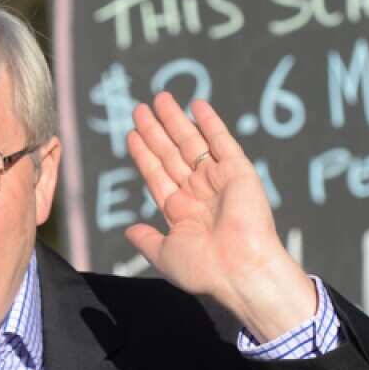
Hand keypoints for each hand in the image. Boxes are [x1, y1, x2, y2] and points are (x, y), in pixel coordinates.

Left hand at [127, 92, 315, 340]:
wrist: (239, 270)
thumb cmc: (203, 269)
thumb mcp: (165, 254)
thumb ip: (146, 240)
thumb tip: (129, 230)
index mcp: (181, 212)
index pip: (157, 174)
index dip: (144, 154)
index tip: (131, 134)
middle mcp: (198, 193)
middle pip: (170, 154)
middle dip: (155, 131)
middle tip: (139, 108)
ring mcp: (218, 180)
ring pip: (191, 143)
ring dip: (175, 120)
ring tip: (159, 98)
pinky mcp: (238, 172)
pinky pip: (222, 142)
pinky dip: (210, 123)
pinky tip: (197, 105)